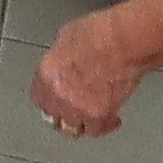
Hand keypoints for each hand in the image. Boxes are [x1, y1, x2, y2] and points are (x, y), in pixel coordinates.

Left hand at [31, 8, 145, 139]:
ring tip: (94, 119)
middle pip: (54, 117)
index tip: (58, 103)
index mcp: (46, 73)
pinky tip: (113, 119)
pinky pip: (96, 130)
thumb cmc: (101, 33)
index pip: (39, 99)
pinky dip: (105, 126)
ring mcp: (76, 107)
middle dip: (66, 115)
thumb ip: (61, 57)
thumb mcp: (67, 37)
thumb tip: (65, 63)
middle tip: (77, 113)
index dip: (51, 102)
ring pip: (74, 128)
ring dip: (84, 123)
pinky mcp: (97, 114)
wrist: (123, 42)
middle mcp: (57, 93)